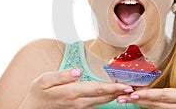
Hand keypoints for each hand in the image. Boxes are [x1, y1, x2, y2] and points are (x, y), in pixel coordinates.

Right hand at [19, 68, 133, 108]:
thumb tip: (77, 71)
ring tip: (130, 89)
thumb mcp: (44, 81)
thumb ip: (61, 76)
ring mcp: (80, 107)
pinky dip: (109, 98)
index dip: (114, 88)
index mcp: (72, 92)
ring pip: (103, 101)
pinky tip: (116, 93)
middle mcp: (79, 102)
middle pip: (104, 96)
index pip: (98, 89)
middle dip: (121, 91)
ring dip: (117, 95)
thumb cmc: (38, 94)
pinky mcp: (80, 108)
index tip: (127, 86)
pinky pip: (98, 104)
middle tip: (137, 87)